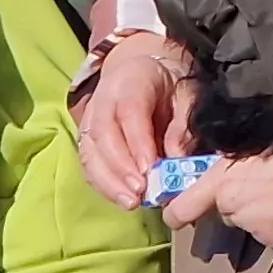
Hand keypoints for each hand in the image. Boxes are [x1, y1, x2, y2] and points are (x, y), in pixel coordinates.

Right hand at [74, 35, 194, 207]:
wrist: (142, 70)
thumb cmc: (168, 83)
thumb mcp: (186, 93)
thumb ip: (183, 124)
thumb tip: (177, 158)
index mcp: (131, 80)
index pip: (129, 113)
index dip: (138, 143)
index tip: (151, 170)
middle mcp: (103, 99)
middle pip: (103, 136)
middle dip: (120, 169)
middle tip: (140, 193)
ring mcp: (89, 120)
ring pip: (90, 153)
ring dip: (108, 182)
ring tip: (130, 202)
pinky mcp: (86, 138)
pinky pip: (89, 164)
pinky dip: (103, 184)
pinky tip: (121, 198)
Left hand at [161, 148, 272, 253]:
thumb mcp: (252, 142)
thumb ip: (227, 156)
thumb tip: (212, 159)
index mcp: (221, 184)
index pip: (180, 209)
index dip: (175, 211)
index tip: (175, 212)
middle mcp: (232, 210)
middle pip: (223, 211)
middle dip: (234, 201)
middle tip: (256, 184)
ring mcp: (254, 228)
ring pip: (247, 221)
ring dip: (257, 211)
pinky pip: (270, 232)